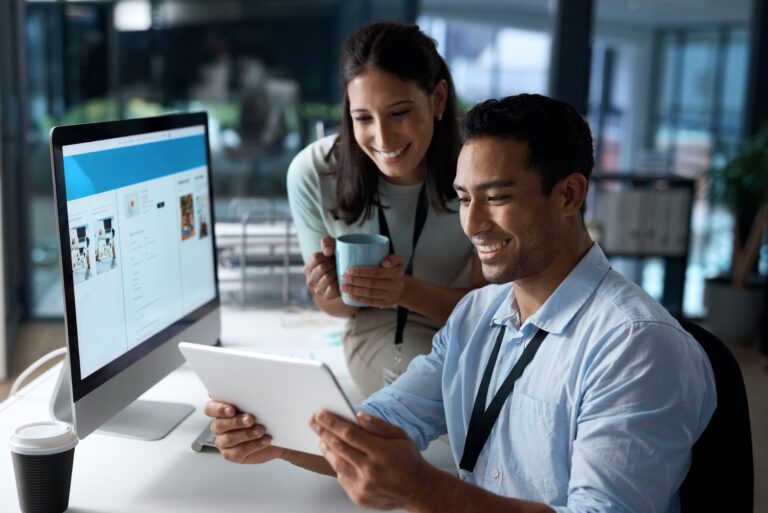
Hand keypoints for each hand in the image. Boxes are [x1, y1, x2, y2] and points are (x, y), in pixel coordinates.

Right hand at [204, 400, 282, 463]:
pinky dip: (253, 445)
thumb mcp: (256, 405)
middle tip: (250, 419)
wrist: (275, 434)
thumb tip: (253, 392)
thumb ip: (249, 399)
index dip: (218, 409)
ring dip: (246, 434)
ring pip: (229, 439)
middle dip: (236, 422)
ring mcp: (224, 441)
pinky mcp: (232, 454)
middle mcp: (220, 426)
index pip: (210, 408)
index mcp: (221, 411)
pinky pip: (239, 451)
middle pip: (220, 424)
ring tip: (260, 430)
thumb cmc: (262, 417)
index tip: (231, 409)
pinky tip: (263, 440)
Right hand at [304, 236, 339, 300]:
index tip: (332, 256)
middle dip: (332, 264)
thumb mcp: (331, 246)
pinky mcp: (326, 296)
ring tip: (339, 270)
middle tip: (338, 264)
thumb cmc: (336, 259)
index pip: (316, 258)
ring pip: (327, 277)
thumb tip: (327, 252)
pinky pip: (332, 287)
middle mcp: (310, 280)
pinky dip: (338, 282)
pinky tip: (341, 279)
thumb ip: (327, 242)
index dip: (327, 256)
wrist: (344, 277)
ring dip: (336, 272)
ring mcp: (317, 289)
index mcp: (308, 268)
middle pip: (321, 268)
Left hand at [310, 410, 434, 509]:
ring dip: (327, 449)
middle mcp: (371, 470)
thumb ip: (379, 425)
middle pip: (339, 448)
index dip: (332, 423)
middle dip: (323, 432)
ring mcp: (364, 486)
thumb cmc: (409, 460)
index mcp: (381, 452)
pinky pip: (342, 478)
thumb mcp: (401, 435)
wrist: (419, 489)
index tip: (320, 414)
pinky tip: (336, 456)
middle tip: (314, 422)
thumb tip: (359, 415)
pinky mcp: (359, 497)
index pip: (350, 434)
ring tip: (322, 438)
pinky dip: (337, 466)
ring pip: (337, 464)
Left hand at [340, 254, 404, 307]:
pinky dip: (359, 298)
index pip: (376, 272)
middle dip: (355, 281)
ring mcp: (390, 296)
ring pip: (369, 293)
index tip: (349, 270)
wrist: (403, 288)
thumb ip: (393, 258)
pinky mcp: (385, 303)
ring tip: (343, 286)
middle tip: (343, 278)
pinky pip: (370, 301)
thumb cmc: (395, 271)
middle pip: (371, 283)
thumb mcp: (398, 261)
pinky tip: (350, 295)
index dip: (361, 272)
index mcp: (397, 273)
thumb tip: (385, 263)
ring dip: (354, 290)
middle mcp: (395, 285)